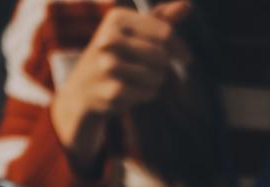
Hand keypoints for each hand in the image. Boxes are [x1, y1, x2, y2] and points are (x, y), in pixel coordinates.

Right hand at [50, 1, 190, 170]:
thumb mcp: (133, 32)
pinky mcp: (110, 91)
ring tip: (141, 80)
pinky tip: (133, 92)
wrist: (82, 90)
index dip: (180, 48)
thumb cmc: (115, 56)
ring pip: (157, 76)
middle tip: (153, 70)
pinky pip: (147, 93)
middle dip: (163, 67)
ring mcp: (107, 66)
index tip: (185, 57)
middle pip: (162, 56)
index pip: (166, 33)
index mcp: (117, 18)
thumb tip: (188, 5)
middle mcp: (109, 39)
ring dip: (156, 81)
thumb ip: (161, 18)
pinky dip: (146, 95)